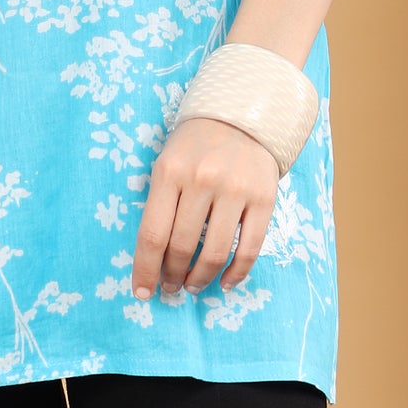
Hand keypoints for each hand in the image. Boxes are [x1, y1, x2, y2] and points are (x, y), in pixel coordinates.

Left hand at [131, 116, 279, 299]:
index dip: (145, 269)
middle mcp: (201, 180)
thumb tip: (153, 258)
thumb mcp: (167, 162)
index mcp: (170, 171)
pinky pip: (249, 249)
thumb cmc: (195, 145)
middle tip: (170, 286)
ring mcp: (235, 190)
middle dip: (172, 275)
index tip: (143, 292)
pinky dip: (236, 274)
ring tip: (193, 285)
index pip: (152, 233)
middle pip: (181, 246)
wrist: (241, 115)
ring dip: (200, 278)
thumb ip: (160, 204)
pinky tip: (225, 282)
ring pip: (214, 253)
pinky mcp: (263, 199)